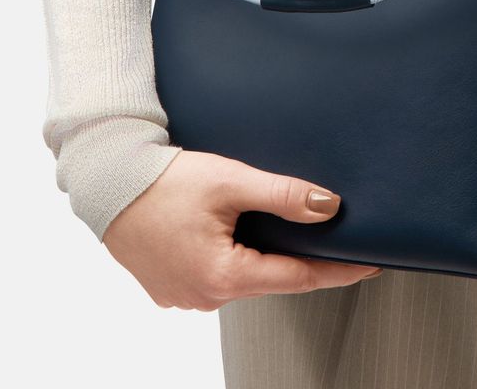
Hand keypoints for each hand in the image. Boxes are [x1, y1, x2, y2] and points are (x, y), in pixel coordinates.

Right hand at [103, 150, 378, 309]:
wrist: (107, 181)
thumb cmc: (162, 181)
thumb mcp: (232, 181)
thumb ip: (283, 195)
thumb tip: (328, 206)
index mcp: (222, 276)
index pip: (298, 278)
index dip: (338, 270)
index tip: (369, 266)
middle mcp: (204, 296)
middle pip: (272, 278)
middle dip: (302, 258)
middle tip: (333, 236)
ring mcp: (185, 295)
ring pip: (245, 277)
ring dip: (266, 255)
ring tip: (286, 226)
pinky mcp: (172, 284)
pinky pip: (218, 274)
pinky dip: (237, 256)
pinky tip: (242, 231)